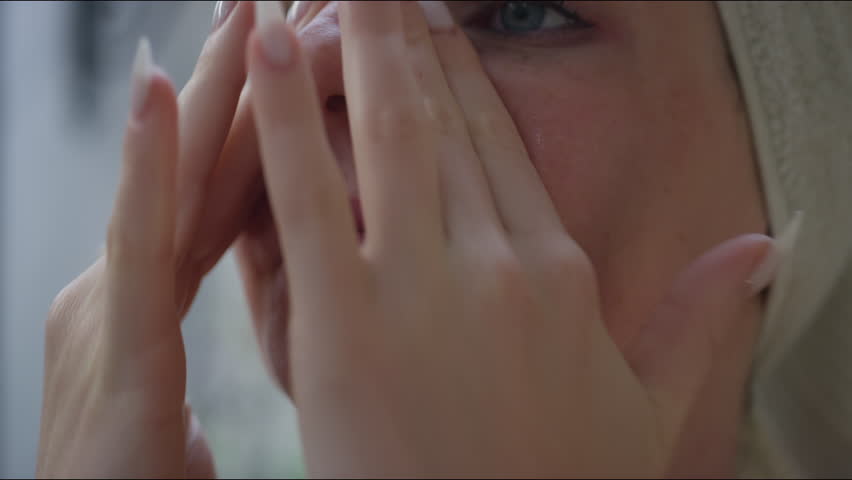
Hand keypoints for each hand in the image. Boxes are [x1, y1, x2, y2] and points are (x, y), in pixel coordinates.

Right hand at [37, 2, 260, 475]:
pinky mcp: (108, 349)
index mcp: (149, 290)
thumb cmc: (137, 474)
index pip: (222, 182)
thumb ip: (186, 316)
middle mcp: (123, 281)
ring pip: (173, 182)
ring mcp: (106, 305)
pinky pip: (138, 248)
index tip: (294, 38)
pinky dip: (146, 164)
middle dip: (237, 74)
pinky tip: (157, 88)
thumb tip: (247, 256)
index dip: (258, 109)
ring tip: (235, 4)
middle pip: (203, 163)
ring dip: (206, 87)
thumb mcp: (171, 378)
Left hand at [247, 1, 776, 476]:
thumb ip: (699, 320)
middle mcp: (499, 265)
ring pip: (384, 136)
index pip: (503, 148)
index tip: (437, 27)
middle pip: (445, 122)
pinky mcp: (346, 329)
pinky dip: (282, 118)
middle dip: (404, 37)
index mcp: (560, 274)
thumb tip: (763, 249)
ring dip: (349, 47)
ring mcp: (422, 291)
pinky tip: (256, 50)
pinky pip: (308, 198)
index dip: (465, 78)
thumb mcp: (649, 407)